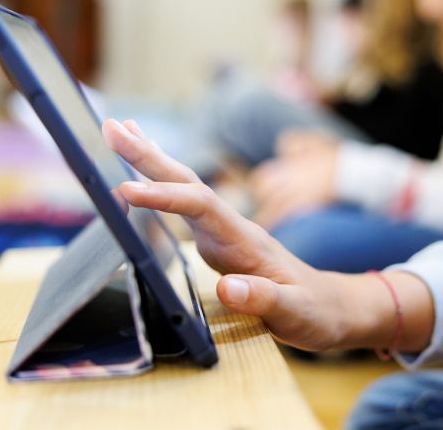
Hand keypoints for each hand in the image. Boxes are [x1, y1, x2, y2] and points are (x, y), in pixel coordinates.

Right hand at [102, 119, 432, 350]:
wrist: (332, 307)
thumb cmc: (314, 311)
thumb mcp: (294, 313)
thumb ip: (263, 299)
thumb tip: (227, 288)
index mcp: (244, 239)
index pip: (200, 206)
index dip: (163, 196)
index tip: (126, 189)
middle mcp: (230, 225)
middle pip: (185, 180)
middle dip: (147, 155)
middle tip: (109, 129)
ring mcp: (223, 229)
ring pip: (182, 185)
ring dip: (149, 158)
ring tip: (117, 131)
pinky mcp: (217, 238)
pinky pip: (182, 202)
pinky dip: (159, 182)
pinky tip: (143, 174)